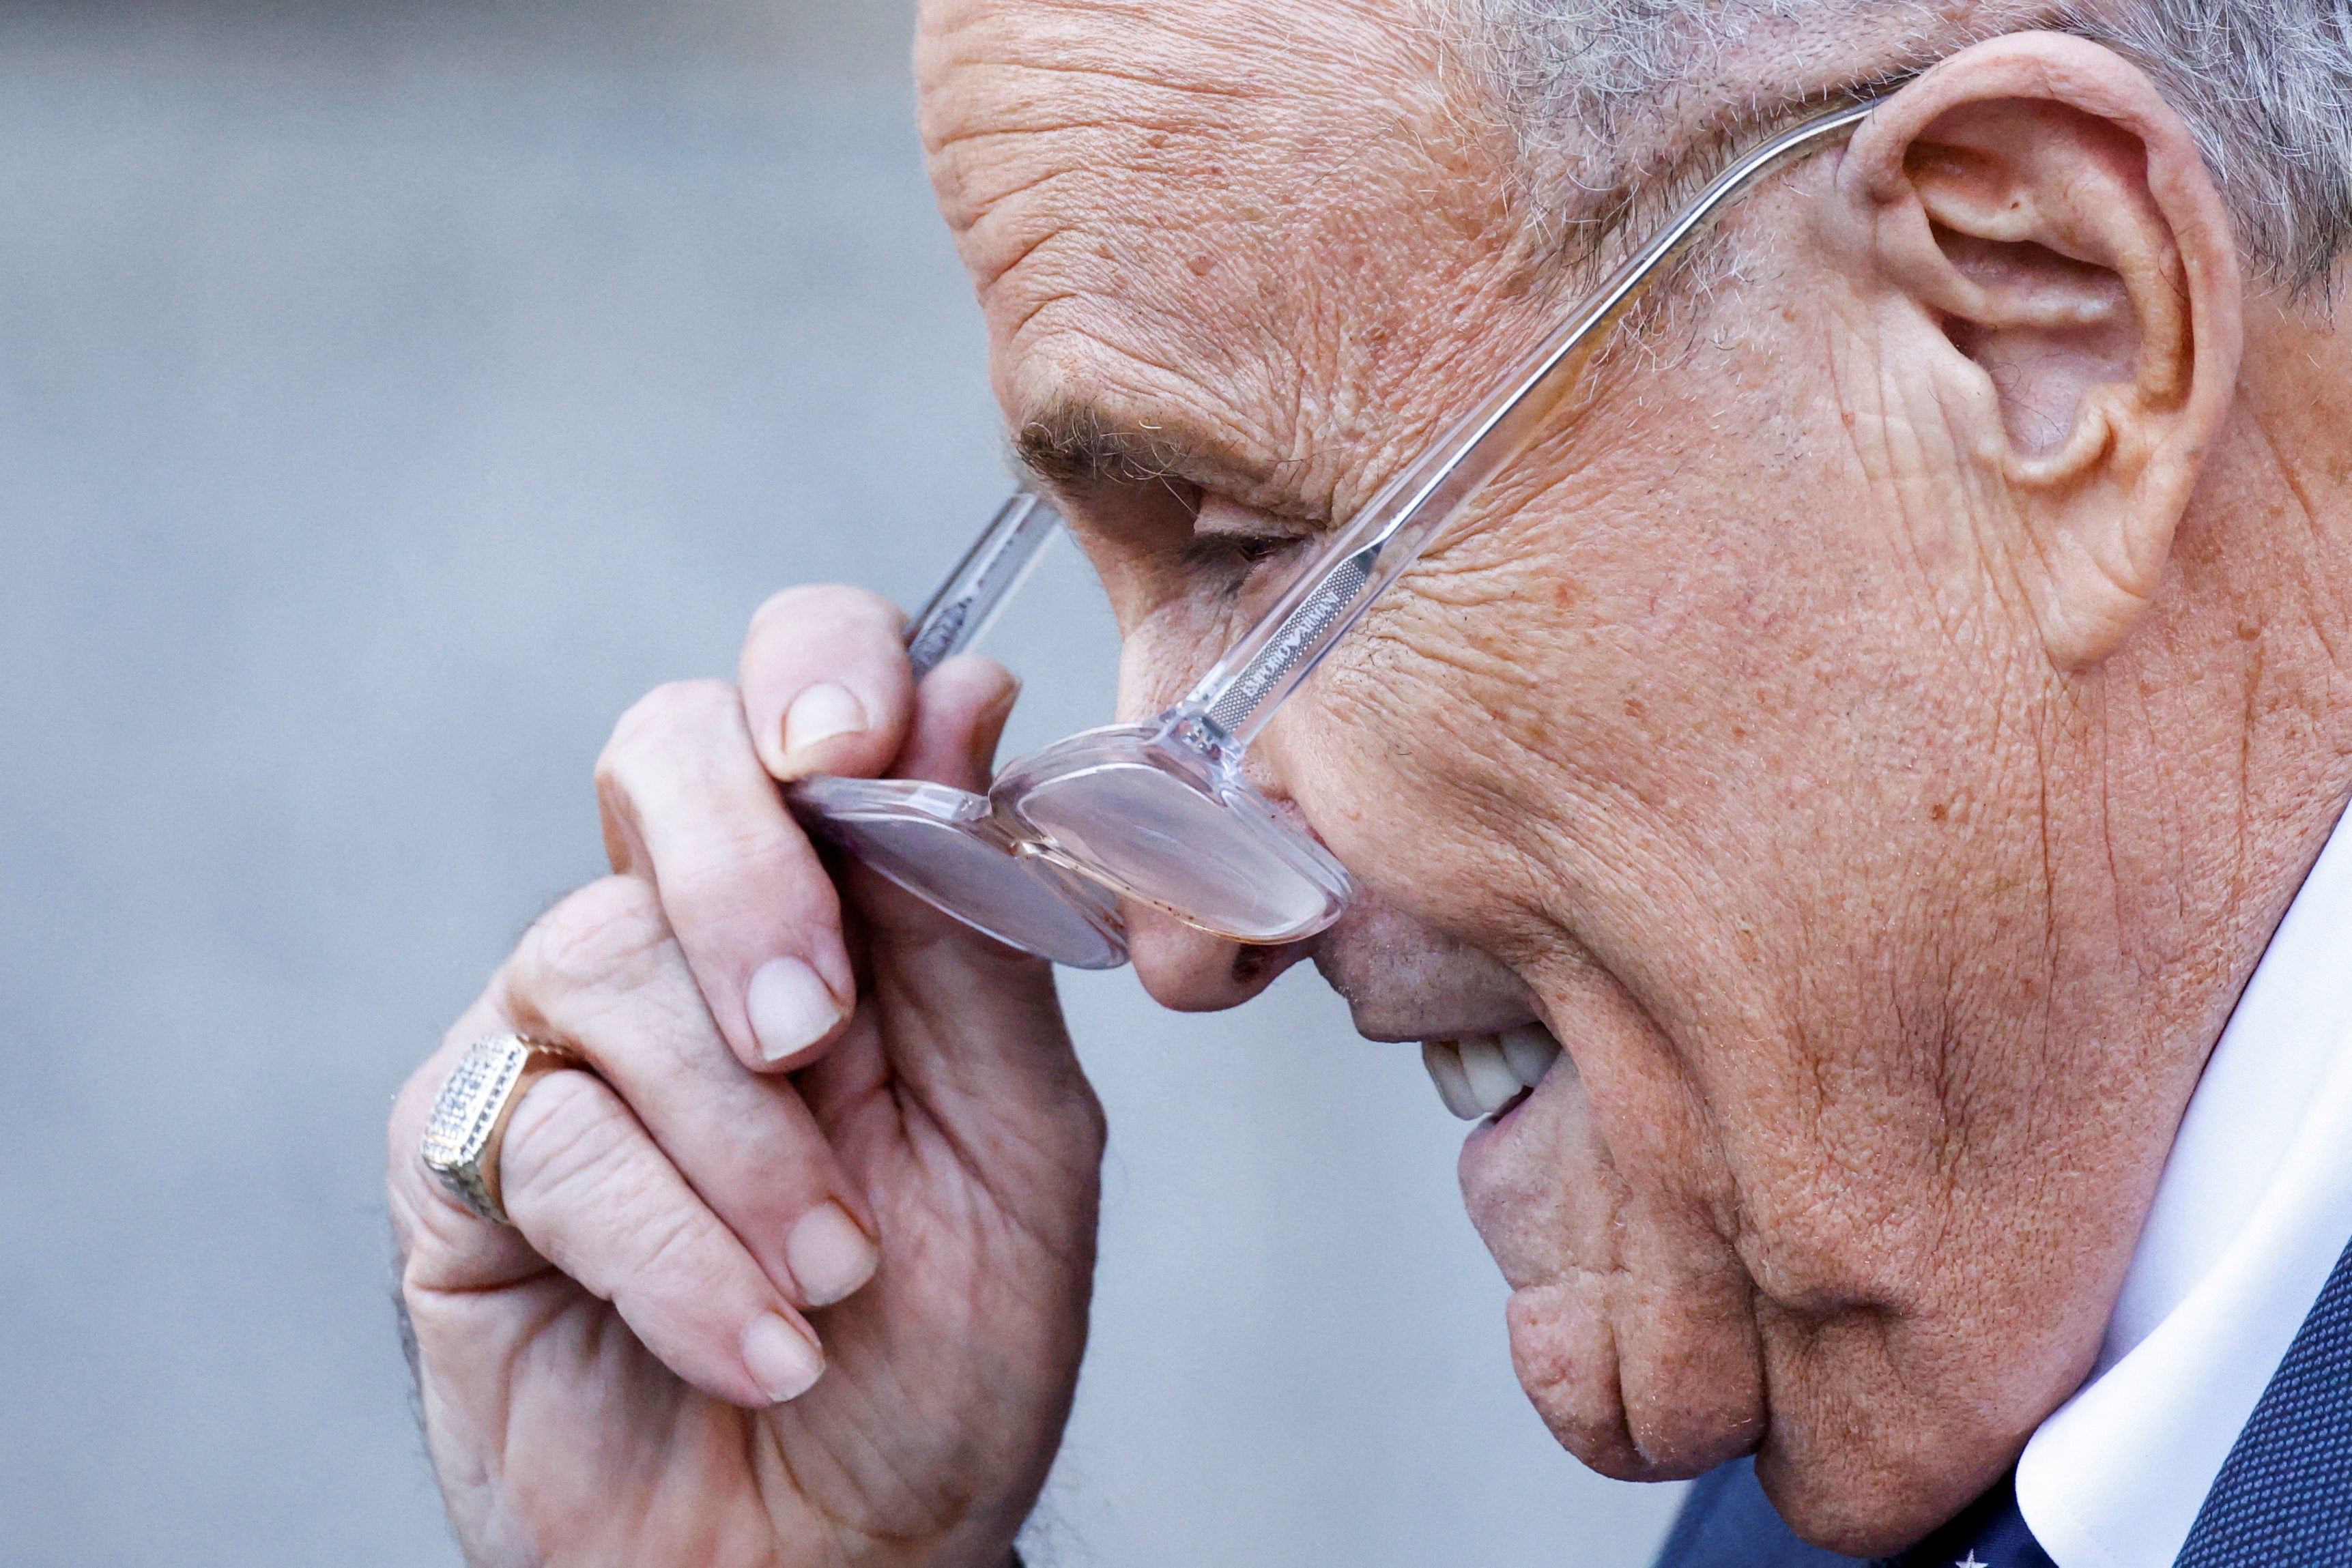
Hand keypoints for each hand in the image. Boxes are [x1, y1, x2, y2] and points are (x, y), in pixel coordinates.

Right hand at [388, 586, 1102, 1566]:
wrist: (845, 1559)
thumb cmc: (945, 1355)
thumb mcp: (1017, 1134)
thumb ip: (980, 923)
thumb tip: (965, 689)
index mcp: (843, 902)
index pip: (798, 694)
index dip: (817, 671)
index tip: (855, 751)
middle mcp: (691, 939)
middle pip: (662, 756)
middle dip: (748, 882)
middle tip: (820, 1035)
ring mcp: (563, 1040)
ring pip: (603, 958)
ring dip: (744, 1140)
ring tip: (832, 1275)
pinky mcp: (461, 1159)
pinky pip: (547, 1133)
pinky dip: (678, 1251)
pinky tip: (761, 1345)